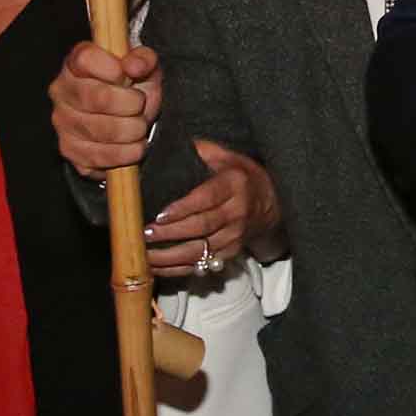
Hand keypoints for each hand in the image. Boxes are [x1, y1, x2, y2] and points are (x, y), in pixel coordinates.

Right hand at [51, 41, 157, 180]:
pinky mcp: (69, 150)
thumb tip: (134, 66)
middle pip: (95, 98)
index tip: (129, 75)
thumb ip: (143, 59)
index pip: (85, 59)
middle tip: (141, 106)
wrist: (128, 116)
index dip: (112, 68)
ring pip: (99, 131)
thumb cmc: (132, 86)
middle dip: (130, 105)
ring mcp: (62, 123)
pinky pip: (98, 157)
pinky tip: (132, 146)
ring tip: (139, 127)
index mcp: (76, 63)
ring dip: (131, 132)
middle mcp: (62, 91)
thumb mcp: (144, 65)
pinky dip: (124, 155)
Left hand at [142, 143, 284, 278]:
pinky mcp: (230, 252)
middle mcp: (237, 212)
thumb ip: (201, 150)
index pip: (207, 198)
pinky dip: (178, 269)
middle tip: (145, 233)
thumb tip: (170, 146)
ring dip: (171, 256)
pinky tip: (157, 266)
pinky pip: (202, 265)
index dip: (183, 208)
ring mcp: (235, 236)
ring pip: (201, 250)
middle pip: (202, 226)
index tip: (160, 214)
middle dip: (171, 232)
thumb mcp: (226, 156)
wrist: (270, 202)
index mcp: (234, 185)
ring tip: (146, 254)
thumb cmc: (241, 175)